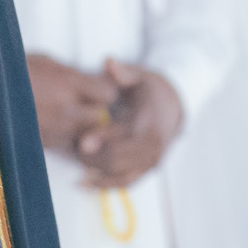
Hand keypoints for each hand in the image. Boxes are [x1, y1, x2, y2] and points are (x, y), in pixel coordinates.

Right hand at [26, 53, 117, 156]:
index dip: (104, 92)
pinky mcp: (42, 144)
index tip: (95, 89)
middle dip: (96, 112)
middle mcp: (65, 109)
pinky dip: (64, 137)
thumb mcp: (43, 60)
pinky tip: (51, 125)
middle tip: (84, 105)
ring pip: (84, 135)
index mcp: (66, 83)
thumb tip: (90, 81)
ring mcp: (54, 129)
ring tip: (65, 115)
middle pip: (100, 118)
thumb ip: (70, 74)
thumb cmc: (11, 70)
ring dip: (81, 127)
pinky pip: (65, 145)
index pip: (107, 94)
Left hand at [76, 61, 183, 188]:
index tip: (82, 141)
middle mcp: (153, 147)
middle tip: (74, 149)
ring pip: (120, 175)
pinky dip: (104, 185)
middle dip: (94, 158)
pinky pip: (125, 184)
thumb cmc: (148, 90)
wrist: (173, 107)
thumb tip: (108, 62)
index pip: (125, 137)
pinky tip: (83, 183)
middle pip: (119, 160)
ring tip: (75, 164)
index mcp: (150, 123)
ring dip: (96, 172)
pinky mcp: (146, 171)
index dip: (102, 140)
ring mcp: (151, 161)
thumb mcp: (139, 76)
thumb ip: (123, 71)